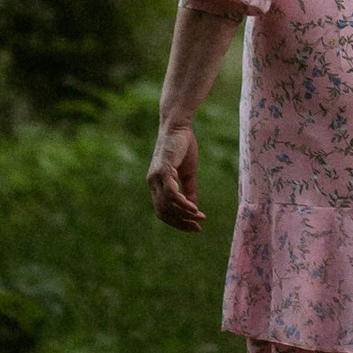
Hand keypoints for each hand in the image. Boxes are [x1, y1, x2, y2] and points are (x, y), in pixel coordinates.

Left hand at [147, 114, 203, 230]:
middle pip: (163, 212)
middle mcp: (152, 183)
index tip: (194, 226)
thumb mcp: (187, 172)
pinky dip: (182, 203)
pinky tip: (193, 208)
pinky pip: (171, 193)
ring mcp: (156, 177)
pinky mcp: (163, 170)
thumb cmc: (182, 146)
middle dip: (181, 223)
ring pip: (167, 205)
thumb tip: (193, 208)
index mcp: (156, 184)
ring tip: (199, 217)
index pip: (162, 211)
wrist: (178, 125)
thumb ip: (188, 190)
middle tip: (197, 226)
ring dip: (184, 215)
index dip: (177, 222)